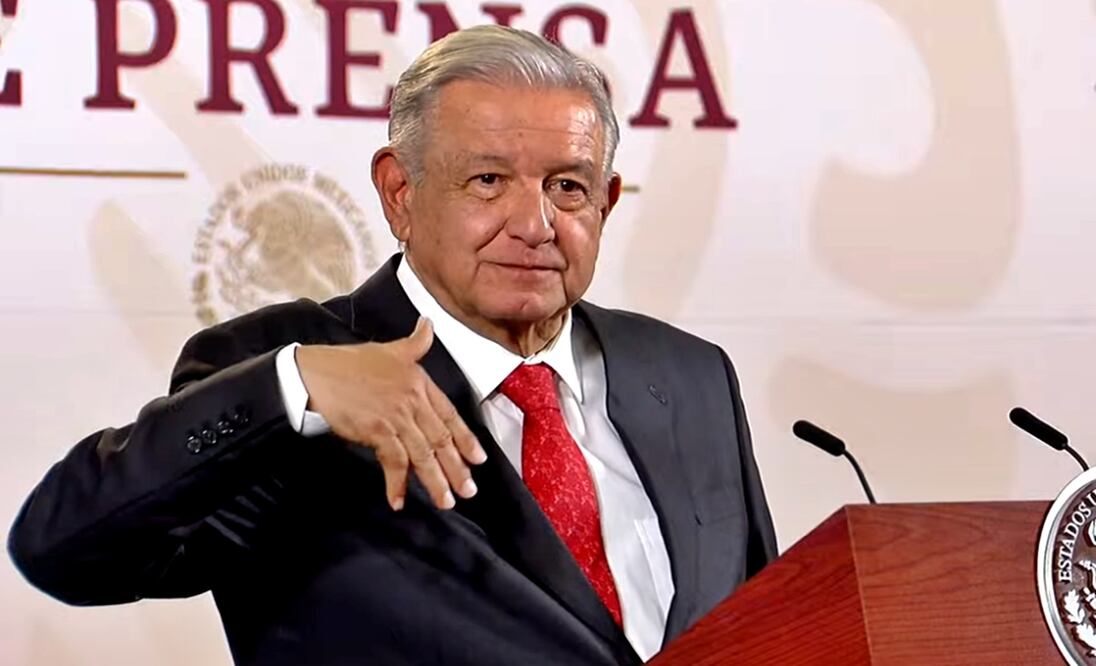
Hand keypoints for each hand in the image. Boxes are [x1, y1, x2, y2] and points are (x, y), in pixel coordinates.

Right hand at [296, 318, 486, 510]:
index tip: (479, 459)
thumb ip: (415, 343)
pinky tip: (398, 501)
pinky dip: (396, 484)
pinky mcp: (377, 430)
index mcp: (419, 383)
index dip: (466, 439)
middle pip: (441, 439)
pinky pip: (394, 462)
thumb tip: (428, 324)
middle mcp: (412, 400)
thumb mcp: (389, 349)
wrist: (315, 373)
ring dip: (435, 481)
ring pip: (423, 453)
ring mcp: (396, 416)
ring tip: (445, 502)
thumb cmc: (349, 363)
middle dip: (456, 468)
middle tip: (468, 490)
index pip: (450, 415)